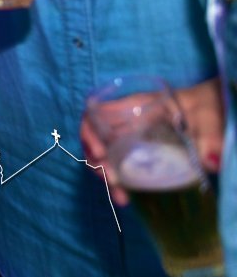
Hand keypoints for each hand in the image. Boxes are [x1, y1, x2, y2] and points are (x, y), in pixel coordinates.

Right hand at [80, 77, 223, 206]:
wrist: (213, 115)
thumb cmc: (207, 108)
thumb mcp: (208, 118)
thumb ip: (209, 137)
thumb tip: (211, 161)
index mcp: (136, 106)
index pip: (97, 112)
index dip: (89, 132)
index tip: (99, 153)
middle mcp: (127, 121)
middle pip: (96, 138)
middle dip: (96, 162)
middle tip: (112, 183)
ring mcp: (132, 138)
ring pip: (106, 155)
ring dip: (106, 176)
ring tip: (121, 198)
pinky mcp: (140, 153)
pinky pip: (119, 164)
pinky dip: (118, 181)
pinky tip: (127, 196)